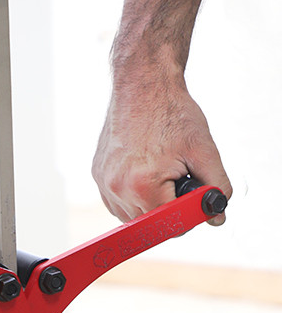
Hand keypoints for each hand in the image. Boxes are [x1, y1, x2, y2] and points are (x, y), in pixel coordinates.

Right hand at [92, 79, 231, 224]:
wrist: (142, 87)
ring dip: (147, 204)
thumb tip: (217, 216)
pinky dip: (132, 195)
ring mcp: (104, 183)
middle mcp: (117, 188)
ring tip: (158, 171)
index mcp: (143, 185)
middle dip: (166, 207)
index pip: (168, 225)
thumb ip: (216, 187)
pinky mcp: (97, 175)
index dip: (186, 214)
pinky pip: (116, 201)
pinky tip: (143, 171)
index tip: (192, 195)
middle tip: (176, 176)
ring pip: (130, 216)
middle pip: (148, 224)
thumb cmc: (172, 114)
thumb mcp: (204, 151)